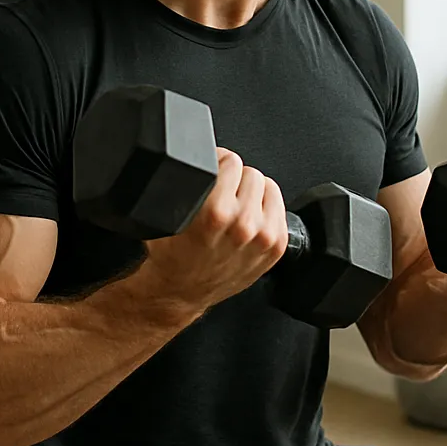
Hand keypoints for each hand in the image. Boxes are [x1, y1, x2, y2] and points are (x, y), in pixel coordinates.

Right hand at [142, 147, 289, 308]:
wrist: (180, 290)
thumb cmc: (172, 255)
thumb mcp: (168, 212)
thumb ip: (186, 182)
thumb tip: (200, 155)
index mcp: (215, 213)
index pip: (231, 161)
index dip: (218, 162)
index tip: (214, 169)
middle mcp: (243, 224)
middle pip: (250, 172)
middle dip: (234, 179)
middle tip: (221, 192)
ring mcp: (263, 237)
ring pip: (267, 187)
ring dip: (252, 192)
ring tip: (235, 205)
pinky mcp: (276, 247)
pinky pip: (279, 207)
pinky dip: (265, 209)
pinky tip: (248, 219)